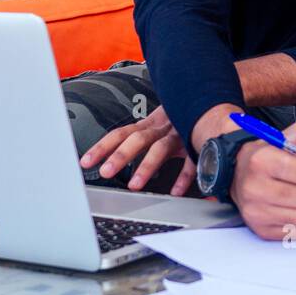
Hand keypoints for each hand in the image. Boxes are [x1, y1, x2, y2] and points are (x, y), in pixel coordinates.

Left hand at [79, 105, 195, 195]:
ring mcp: (179, 134)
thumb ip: (143, 141)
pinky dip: (183, 177)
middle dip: (120, 155)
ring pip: (160, 148)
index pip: (121, 134)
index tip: (85, 162)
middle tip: (105, 172)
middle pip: (137, 138)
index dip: (102, 147)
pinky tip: (175, 191)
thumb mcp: (160, 127)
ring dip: (146, 166)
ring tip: (134, 186)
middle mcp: (161, 127)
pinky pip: (190, 161)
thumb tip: (117, 161)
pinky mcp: (197, 143)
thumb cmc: (182, 120)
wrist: (210, 103)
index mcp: (149, 125)